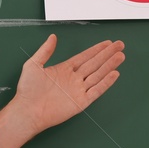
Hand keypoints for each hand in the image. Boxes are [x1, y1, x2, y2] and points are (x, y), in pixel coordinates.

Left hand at [0, 35, 124, 147]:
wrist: (27, 110)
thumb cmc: (28, 90)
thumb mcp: (33, 65)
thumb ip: (45, 51)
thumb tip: (52, 37)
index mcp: (64, 69)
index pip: (85, 57)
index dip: (96, 49)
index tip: (107, 43)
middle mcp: (73, 79)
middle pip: (95, 64)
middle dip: (107, 54)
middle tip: (120, 45)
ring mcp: (78, 90)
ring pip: (98, 75)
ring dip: (109, 65)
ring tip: (121, 56)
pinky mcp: (81, 102)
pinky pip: (96, 91)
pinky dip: (106, 83)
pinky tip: (114, 74)